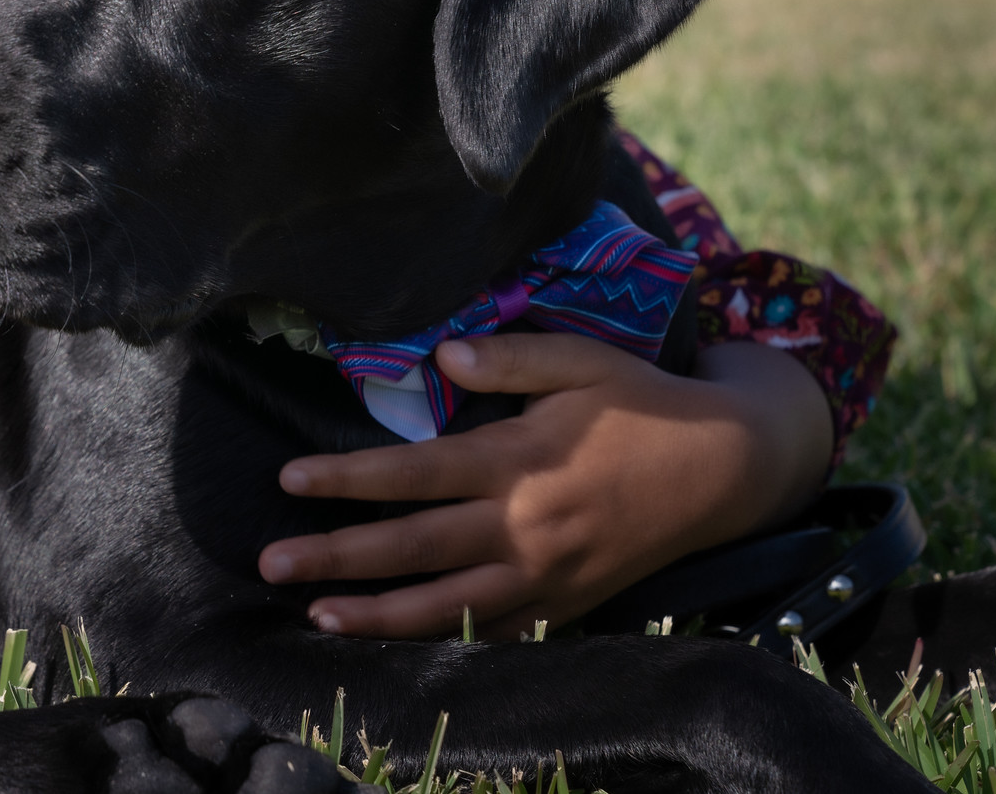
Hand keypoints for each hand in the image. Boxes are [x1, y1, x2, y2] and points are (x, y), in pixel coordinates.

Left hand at [255, 335, 831, 639]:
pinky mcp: (567, 603)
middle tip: (271, 560)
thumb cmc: (641, 403)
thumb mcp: (580, 360)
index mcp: (517, 461)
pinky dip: (445, 640)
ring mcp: (545, 574)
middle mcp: (523, 526)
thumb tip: (443, 353)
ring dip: (377, 613)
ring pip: (446, 605)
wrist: (724, 469)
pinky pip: (496, 631)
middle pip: (413, 547)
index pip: (413, 475)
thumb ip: (510, 357)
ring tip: (317, 614)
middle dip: (337, 556)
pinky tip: (397, 642)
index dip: (347, 478)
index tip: (289, 479)